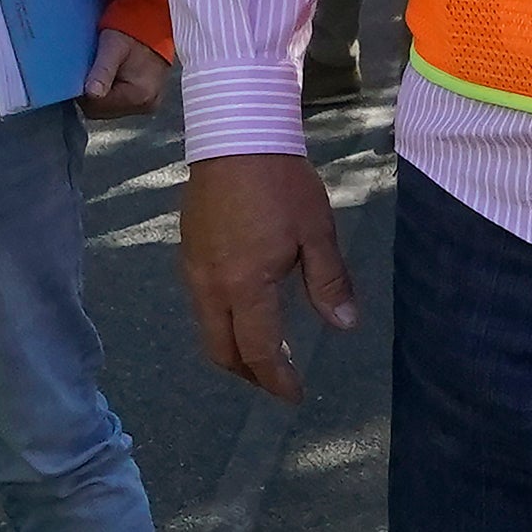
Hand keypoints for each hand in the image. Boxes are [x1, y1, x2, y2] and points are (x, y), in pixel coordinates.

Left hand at [80, 32, 170, 120]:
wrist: (153, 28)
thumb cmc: (130, 33)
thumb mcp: (112, 46)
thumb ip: (102, 71)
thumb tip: (92, 94)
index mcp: (140, 95)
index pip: (98, 107)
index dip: (84, 93)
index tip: (82, 74)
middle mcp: (147, 105)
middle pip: (103, 111)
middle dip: (91, 95)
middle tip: (91, 71)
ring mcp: (148, 105)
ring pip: (109, 109)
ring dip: (100, 94)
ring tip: (102, 72)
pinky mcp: (146, 102)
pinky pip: (118, 105)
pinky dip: (110, 94)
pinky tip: (110, 78)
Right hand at [178, 154, 357, 402]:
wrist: (235, 137)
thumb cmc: (283, 184)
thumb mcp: (317, 233)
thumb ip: (329, 282)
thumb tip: (344, 326)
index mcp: (245, 285)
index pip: (258, 351)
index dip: (276, 379)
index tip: (295, 395)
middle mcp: (211, 285)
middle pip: (222, 350)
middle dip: (249, 373)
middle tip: (277, 381)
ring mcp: (193, 269)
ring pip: (207, 329)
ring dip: (233, 349)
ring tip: (264, 353)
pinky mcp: (187, 252)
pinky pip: (201, 304)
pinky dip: (222, 322)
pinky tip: (245, 312)